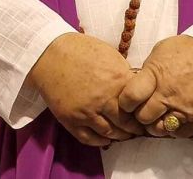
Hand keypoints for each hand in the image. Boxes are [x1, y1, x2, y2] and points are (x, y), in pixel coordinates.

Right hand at [27, 33, 145, 146]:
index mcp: (117, 81)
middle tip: (138, 129)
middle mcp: (104, 99)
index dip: (143, 112)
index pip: (138, 106)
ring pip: (110, 133)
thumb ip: (124, 73)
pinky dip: (100, 141)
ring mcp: (86, 112)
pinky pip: (89, 138)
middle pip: (126, 123)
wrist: (48, 54)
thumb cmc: (79, 50)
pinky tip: (106, 138)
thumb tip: (136, 88)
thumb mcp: (109, 54)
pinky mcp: (71, 120)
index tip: (144, 115)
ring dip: (120, 136)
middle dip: (134, 128)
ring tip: (124, 134)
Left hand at [118, 35, 192, 137]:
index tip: (127, 101)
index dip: (124, 102)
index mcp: (155, 75)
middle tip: (143, 109)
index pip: (130, 97)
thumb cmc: (186, 50)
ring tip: (157, 116)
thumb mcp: (159, 52)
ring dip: (155, 124)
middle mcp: (169, 94)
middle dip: (139, 115)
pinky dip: (172, 129)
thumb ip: (146, 72)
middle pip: (143, 117)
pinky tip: (172, 119)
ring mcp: (185, 108)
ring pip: (160, 129)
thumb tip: (134, 86)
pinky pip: (179, 133)